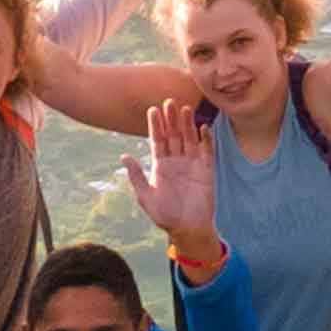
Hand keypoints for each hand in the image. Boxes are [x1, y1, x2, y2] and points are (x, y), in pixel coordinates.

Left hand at [121, 104, 221, 253]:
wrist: (188, 229)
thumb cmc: (165, 215)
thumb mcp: (146, 197)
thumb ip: (136, 176)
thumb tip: (124, 156)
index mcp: (160, 165)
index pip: (157, 140)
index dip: (155, 125)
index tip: (152, 110)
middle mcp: (176, 161)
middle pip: (173, 135)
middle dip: (170, 119)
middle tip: (168, 102)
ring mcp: (192, 164)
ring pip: (189, 139)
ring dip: (187, 124)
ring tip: (184, 108)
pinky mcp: (207, 170)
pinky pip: (207, 151)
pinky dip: (205, 139)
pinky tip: (203, 127)